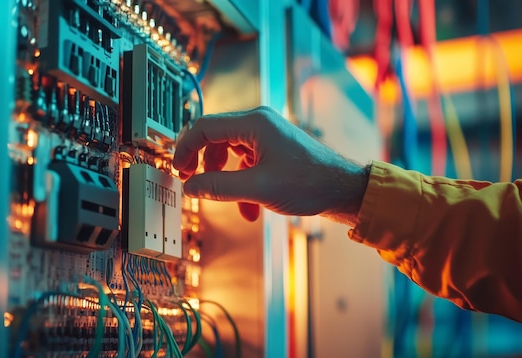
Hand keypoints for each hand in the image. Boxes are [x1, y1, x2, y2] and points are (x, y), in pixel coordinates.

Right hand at [172, 106, 368, 224]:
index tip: (178, 170)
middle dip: (205, 166)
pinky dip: (243, 185)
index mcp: (254, 123)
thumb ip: (218, 187)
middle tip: (194, 184)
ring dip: (226, 181)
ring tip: (231, 203)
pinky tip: (252, 210)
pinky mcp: (272, 149)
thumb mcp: (257, 189)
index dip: (185, 149)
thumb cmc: (310, 183)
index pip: (204, 127)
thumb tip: (191, 187)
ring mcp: (266, 136)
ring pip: (229, 154)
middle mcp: (259, 123)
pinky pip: (246, 164)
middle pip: (215, 139)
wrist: (343, 190)